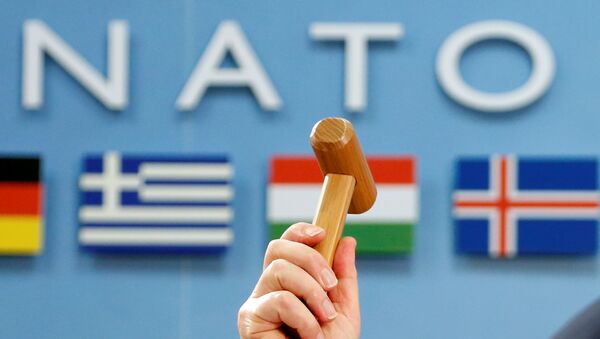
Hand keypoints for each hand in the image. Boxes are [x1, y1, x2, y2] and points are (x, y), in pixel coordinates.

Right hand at [238, 222, 359, 338]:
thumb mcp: (344, 309)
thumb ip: (344, 277)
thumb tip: (347, 240)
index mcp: (289, 281)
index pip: (285, 244)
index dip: (299, 232)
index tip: (322, 233)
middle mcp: (268, 287)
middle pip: (277, 248)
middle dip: (310, 259)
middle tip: (330, 285)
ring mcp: (257, 302)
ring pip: (278, 269)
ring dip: (310, 291)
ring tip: (323, 318)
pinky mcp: (250, 320)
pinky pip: (279, 300)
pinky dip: (303, 316)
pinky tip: (310, 334)